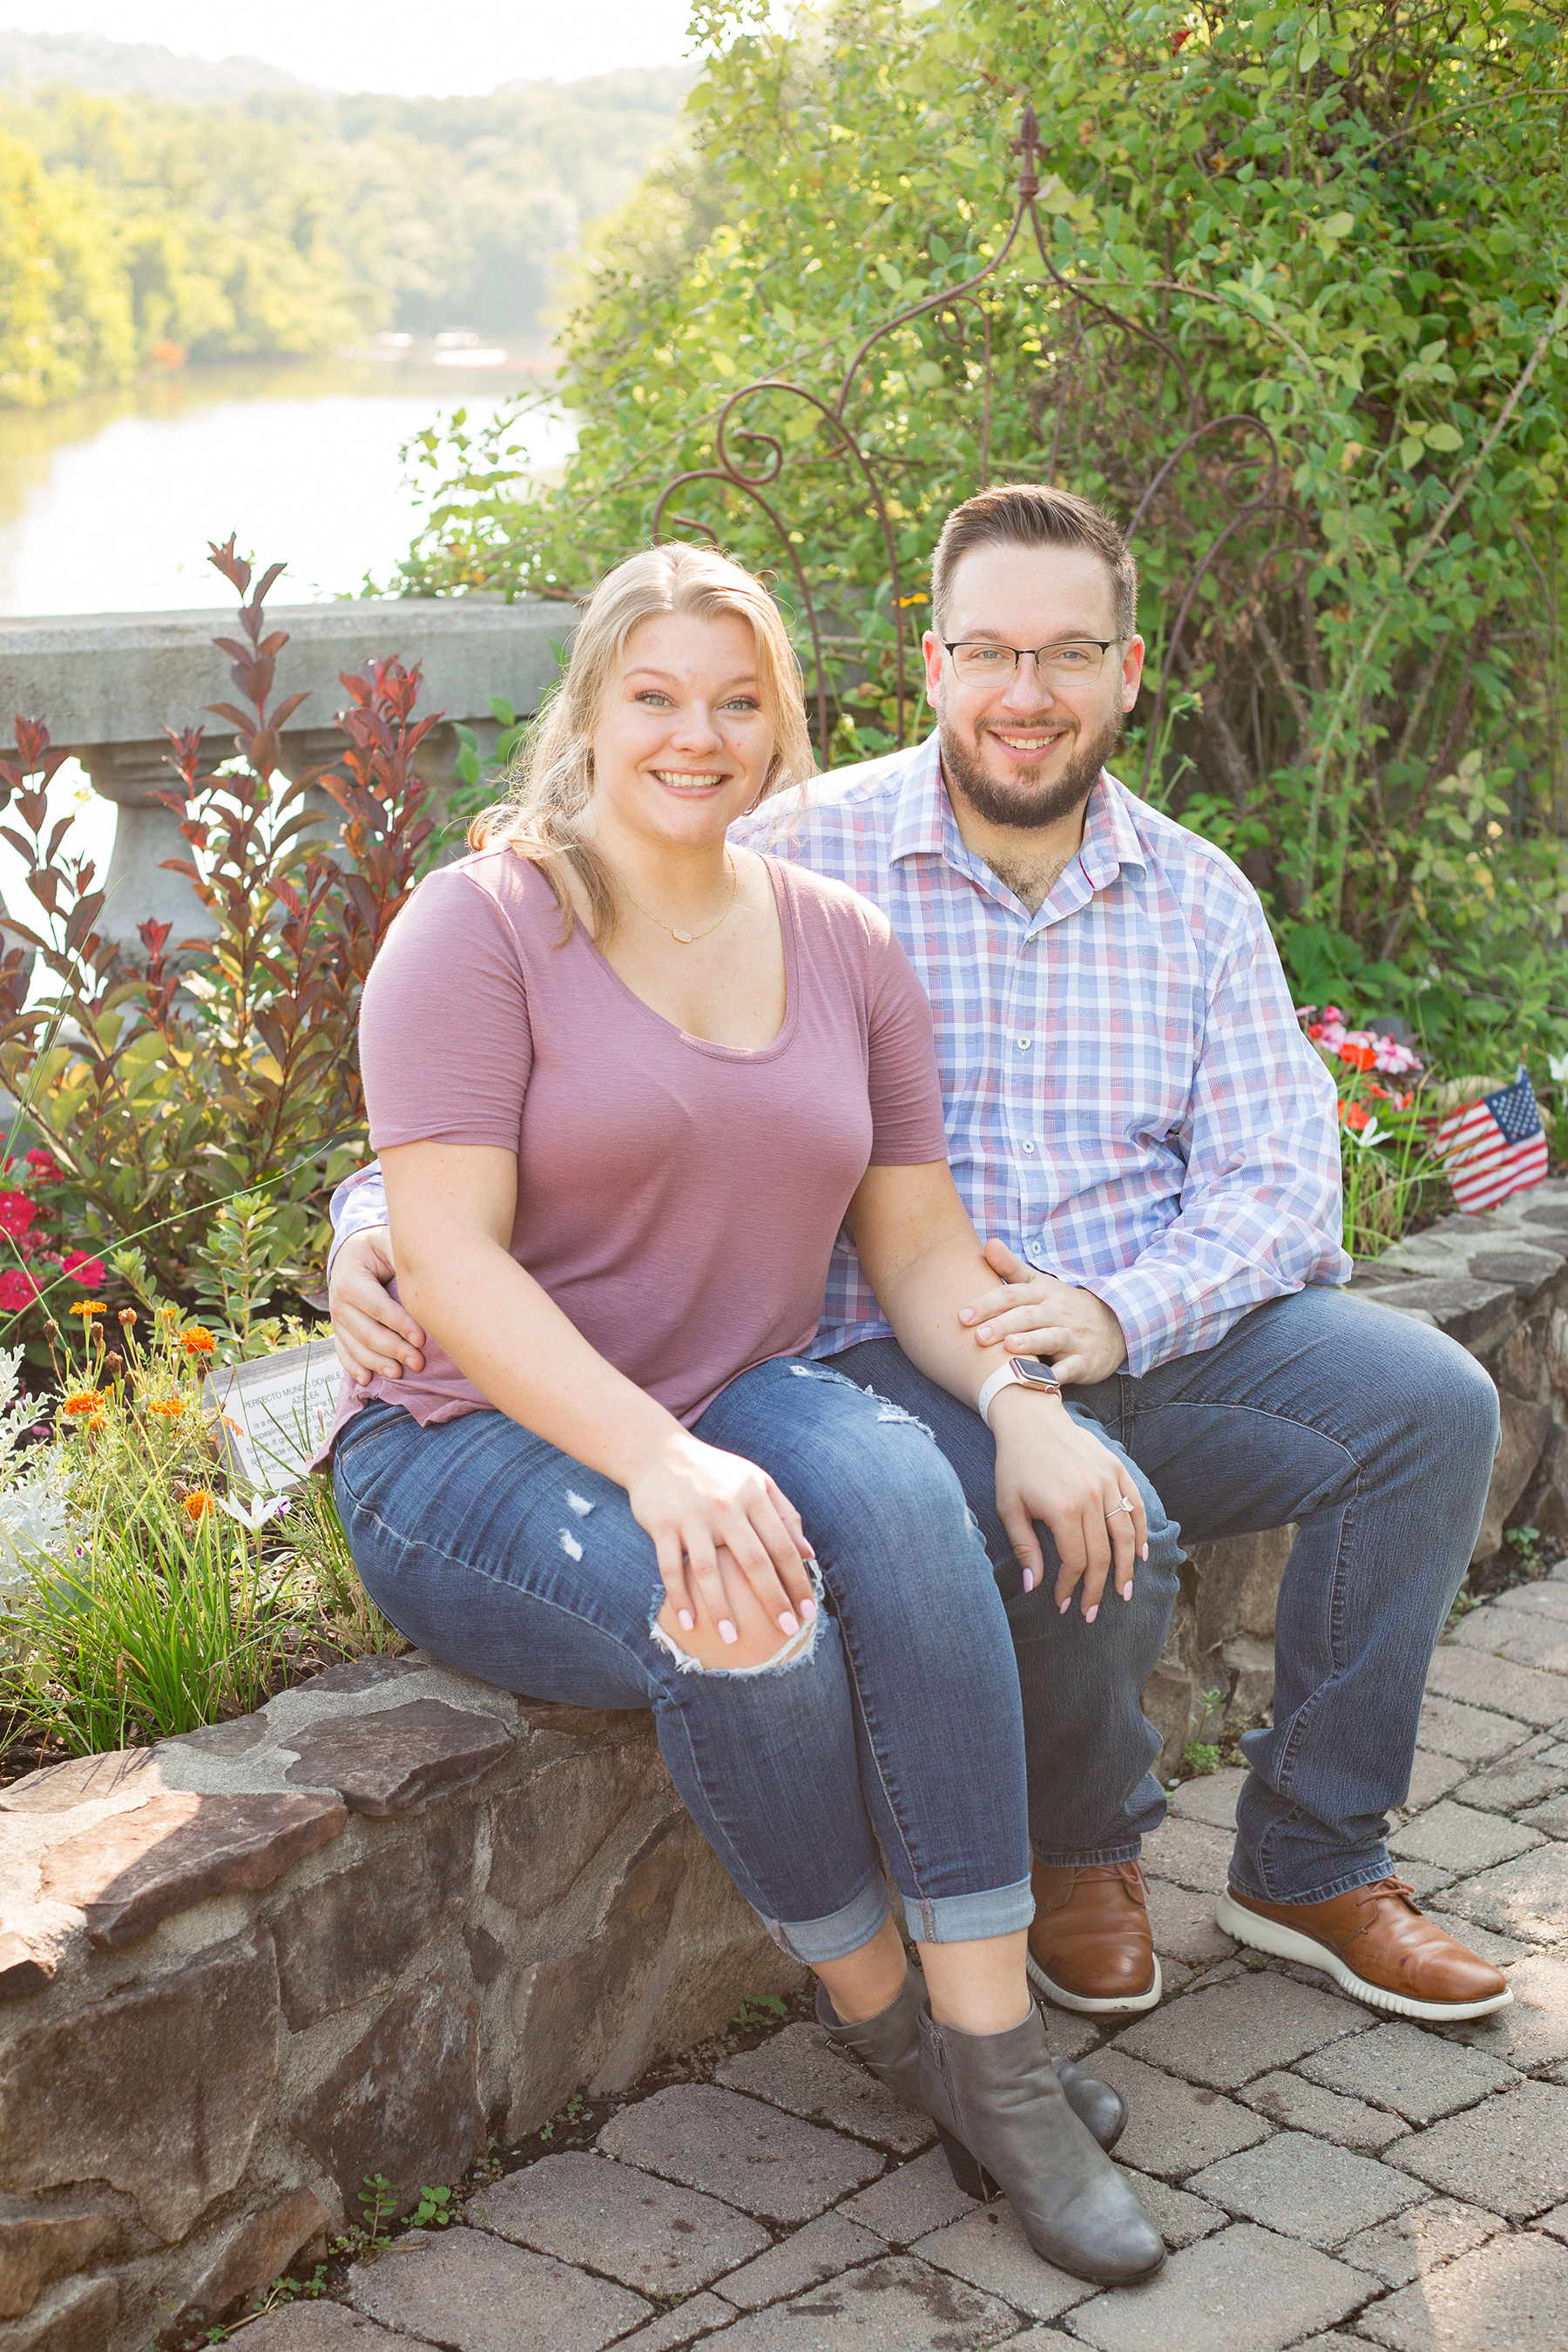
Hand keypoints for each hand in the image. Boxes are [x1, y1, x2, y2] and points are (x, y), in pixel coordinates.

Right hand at [328, 1226, 427, 1386]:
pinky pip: (343, 1352)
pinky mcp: (339, 1330)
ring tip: (400, 1374)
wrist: (353, 1253)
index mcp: (350, 1279)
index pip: (377, 1307)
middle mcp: (338, 1301)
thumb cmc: (378, 1248)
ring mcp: (336, 1319)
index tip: (422, 1339)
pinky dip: (354, 1367)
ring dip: (378, 1363)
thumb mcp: (388, 1243)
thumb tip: (426, 1273)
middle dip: (393, 1349)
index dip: (399, 1325)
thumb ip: (402, 1255)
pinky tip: (367, 1380)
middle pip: (367, 1332)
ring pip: (356, 1347)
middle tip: (419, 1362)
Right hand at [627, 1433, 817, 1645]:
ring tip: (732, 1639)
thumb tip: (809, 1554)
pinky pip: (671, 1568)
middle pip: (753, 1561)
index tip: (808, 1610)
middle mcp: (724, 1505)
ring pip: (709, 1571)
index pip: (782, 1545)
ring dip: (721, 1608)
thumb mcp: (756, 1482)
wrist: (659, 1453)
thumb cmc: (716, 1473)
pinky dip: (680, 1597)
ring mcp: (691, 1517)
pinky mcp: (661, 1525)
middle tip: (786, 1630)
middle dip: (772, 1599)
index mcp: (752, 1495)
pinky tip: (690, 1622)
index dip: (797, 1580)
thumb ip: (784, 1514)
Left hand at [959, 1239, 1128, 1384]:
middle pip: (1028, 1316)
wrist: (1115, 1326)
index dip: (987, 1303)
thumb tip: (988, 1242)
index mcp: (1043, 1294)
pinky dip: (1057, 1375)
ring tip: (1008, 1347)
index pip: (1013, 1294)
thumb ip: (1011, 1267)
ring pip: (1050, 1338)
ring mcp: (1073, 1336)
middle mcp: (1058, 1312)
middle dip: (1002, 1324)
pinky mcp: (1085, 1360)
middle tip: (977, 1336)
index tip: (962, 1315)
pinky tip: (1041, 1382)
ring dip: (1030, 1342)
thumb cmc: (1064, 1307)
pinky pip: (1070, 1368)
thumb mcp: (1040, 1285)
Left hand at [988, 1385, 1147, 1621]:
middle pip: (1103, 1554)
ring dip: (1126, 1569)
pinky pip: (1135, 1507)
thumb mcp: (1009, 1507)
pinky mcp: (1117, 1470)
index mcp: (1062, 1509)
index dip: (1070, 1587)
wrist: (1031, 1419)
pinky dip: (1141, 1532)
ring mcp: (1108, 1482)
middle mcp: (1090, 1496)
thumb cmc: (1015, 1465)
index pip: (1075, 1561)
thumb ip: (1024, 1547)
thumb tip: (1033, 1586)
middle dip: (1097, 1588)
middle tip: (1092, 1612)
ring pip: (1125, 1535)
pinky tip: (1139, 1554)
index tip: (1063, 1604)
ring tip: (1123, 1593)